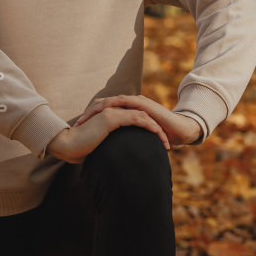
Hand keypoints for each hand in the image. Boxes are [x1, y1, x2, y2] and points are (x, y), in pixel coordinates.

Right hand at [43, 105, 169, 163]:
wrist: (67, 145)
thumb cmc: (79, 149)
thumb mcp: (99, 146)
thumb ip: (110, 146)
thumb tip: (118, 160)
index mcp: (109, 116)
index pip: (135, 120)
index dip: (148, 131)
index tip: (157, 145)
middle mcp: (111, 110)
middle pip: (142, 116)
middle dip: (157, 129)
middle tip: (166, 144)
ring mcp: (112, 111)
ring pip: (143, 116)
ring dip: (157, 129)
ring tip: (166, 144)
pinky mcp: (112, 117)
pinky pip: (138, 119)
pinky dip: (150, 127)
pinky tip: (158, 136)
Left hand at [69, 93, 202, 147]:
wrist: (179, 131)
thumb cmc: (158, 136)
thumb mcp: (134, 140)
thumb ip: (123, 142)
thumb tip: (108, 154)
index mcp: (125, 111)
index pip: (102, 111)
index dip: (89, 118)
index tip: (76, 129)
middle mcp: (129, 104)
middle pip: (102, 104)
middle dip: (89, 113)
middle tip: (77, 124)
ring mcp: (136, 102)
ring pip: (111, 101)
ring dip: (97, 109)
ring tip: (86, 120)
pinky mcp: (143, 105)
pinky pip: (125, 103)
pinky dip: (114, 107)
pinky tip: (104, 113)